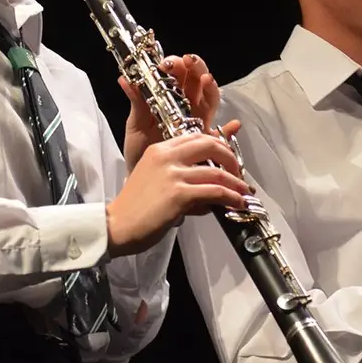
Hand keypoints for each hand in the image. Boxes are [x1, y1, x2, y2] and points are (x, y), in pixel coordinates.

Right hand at [106, 125, 250, 256]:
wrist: (116, 226)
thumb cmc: (135, 207)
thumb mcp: (154, 179)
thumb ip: (180, 176)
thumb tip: (211, 186)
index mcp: (159, 150)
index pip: (196, 136)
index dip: (217, 145)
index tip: (228, 159)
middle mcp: (167, 156)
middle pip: (211, 145)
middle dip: (231, 158)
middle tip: (238, 173)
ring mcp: (173, 174)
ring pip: (217, 172)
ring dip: (236, 183)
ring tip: (245, 193)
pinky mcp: (179, 194)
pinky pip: (215, 192)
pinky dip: (231, 198)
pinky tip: (237, 204)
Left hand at [120, 53, 220, 171]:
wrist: (143, 179)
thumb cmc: (139, 152)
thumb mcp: (136, 126)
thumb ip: (136, 103)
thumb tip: (124, 78)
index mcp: (169, 101)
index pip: (177, 76)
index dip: (176, 66)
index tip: (168, 63)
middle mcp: (187, 108)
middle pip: (197, 82)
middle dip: (195, 68)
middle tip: (188, 61)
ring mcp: (198, 123)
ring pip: (209, 99)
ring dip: (210, 87)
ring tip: (206, 78)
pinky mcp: (205, 143)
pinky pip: (222, 134)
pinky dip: (229, 129)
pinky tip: (233, 124)